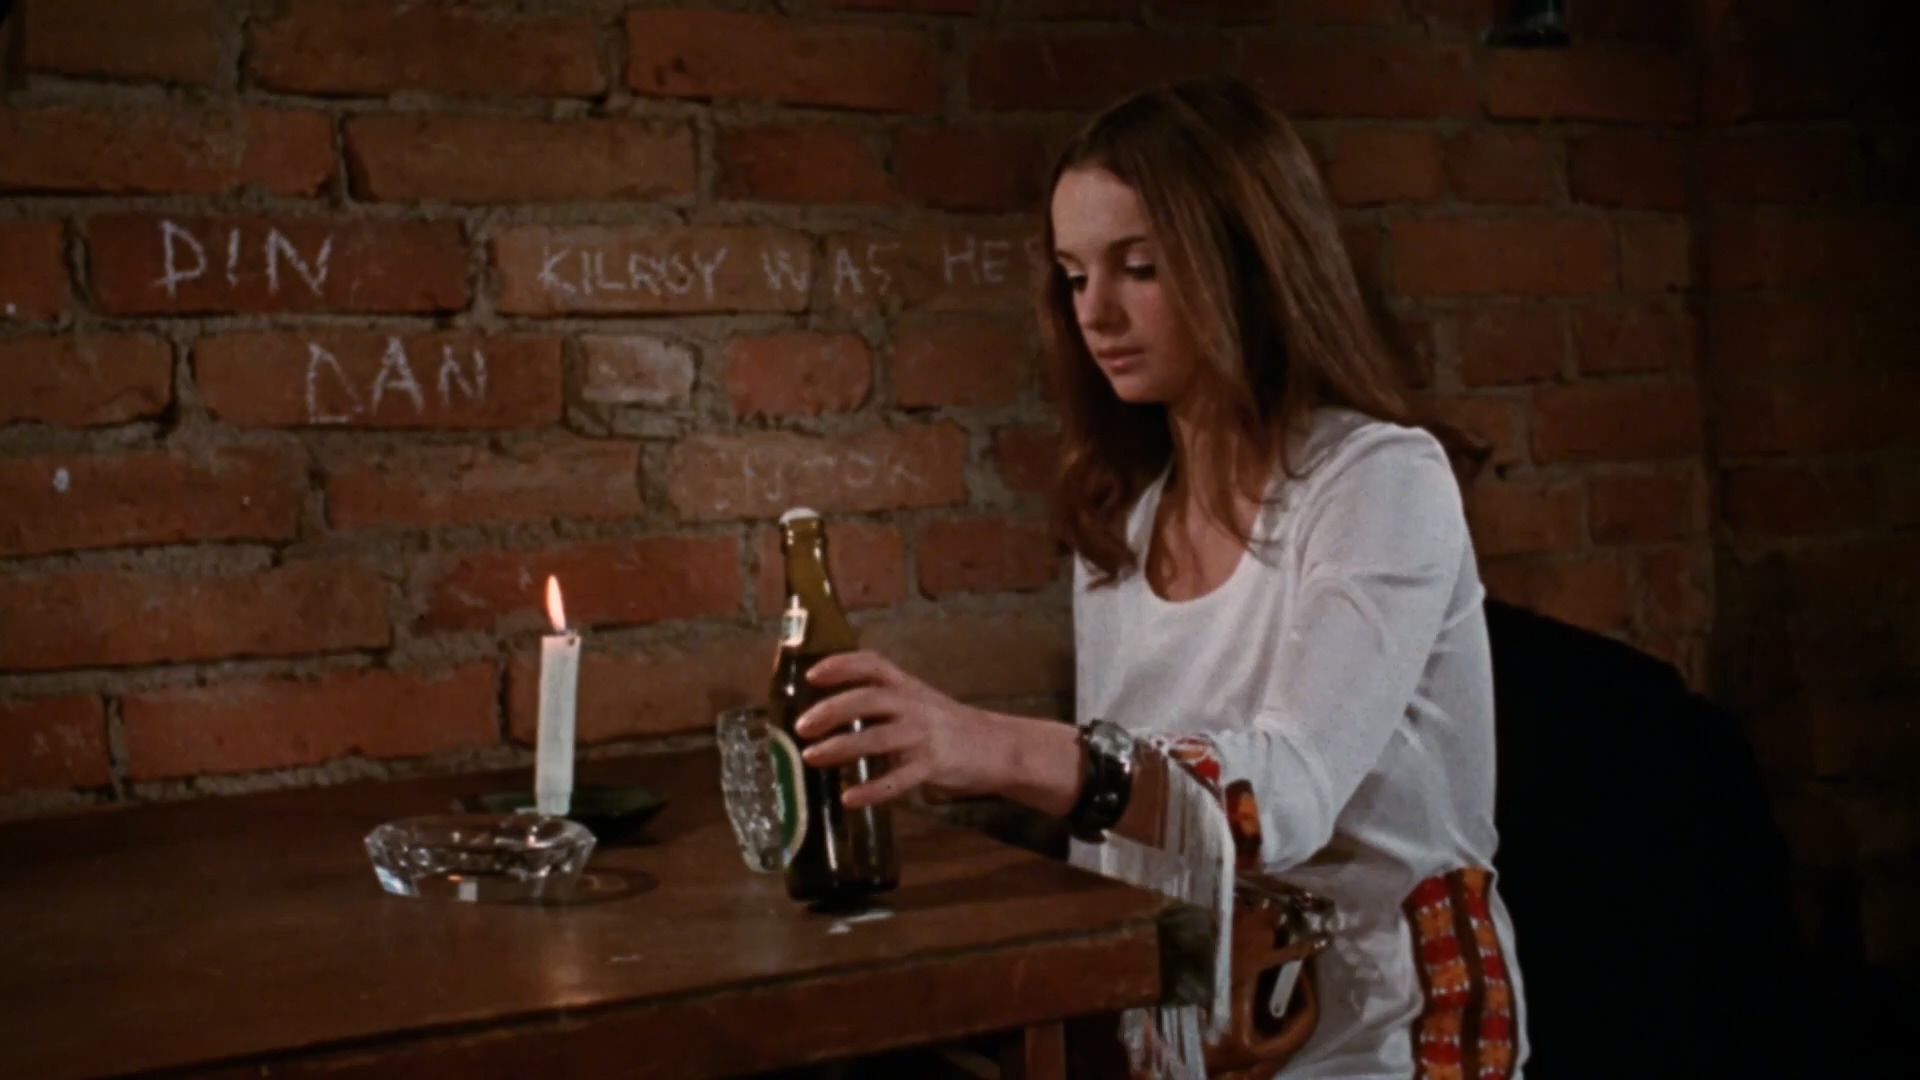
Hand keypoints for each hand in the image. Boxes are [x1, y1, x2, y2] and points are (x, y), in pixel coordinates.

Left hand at [793, 651, 1008, 809]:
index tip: (812, 675)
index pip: (872, 664)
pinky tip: (850, 798)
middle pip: (868, 699)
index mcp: (907, 686)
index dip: (841, 665)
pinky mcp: (933, 766)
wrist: (998, 746)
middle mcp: (913, 705)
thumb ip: (883, 704)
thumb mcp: (918, 702)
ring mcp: (924, 735)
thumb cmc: (948, 725)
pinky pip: (898, 779)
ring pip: (878, 738)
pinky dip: (872, 790)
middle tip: (801, 727)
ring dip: (841, 747)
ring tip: (812, 757)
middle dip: (831, 710)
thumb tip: (827, 715)